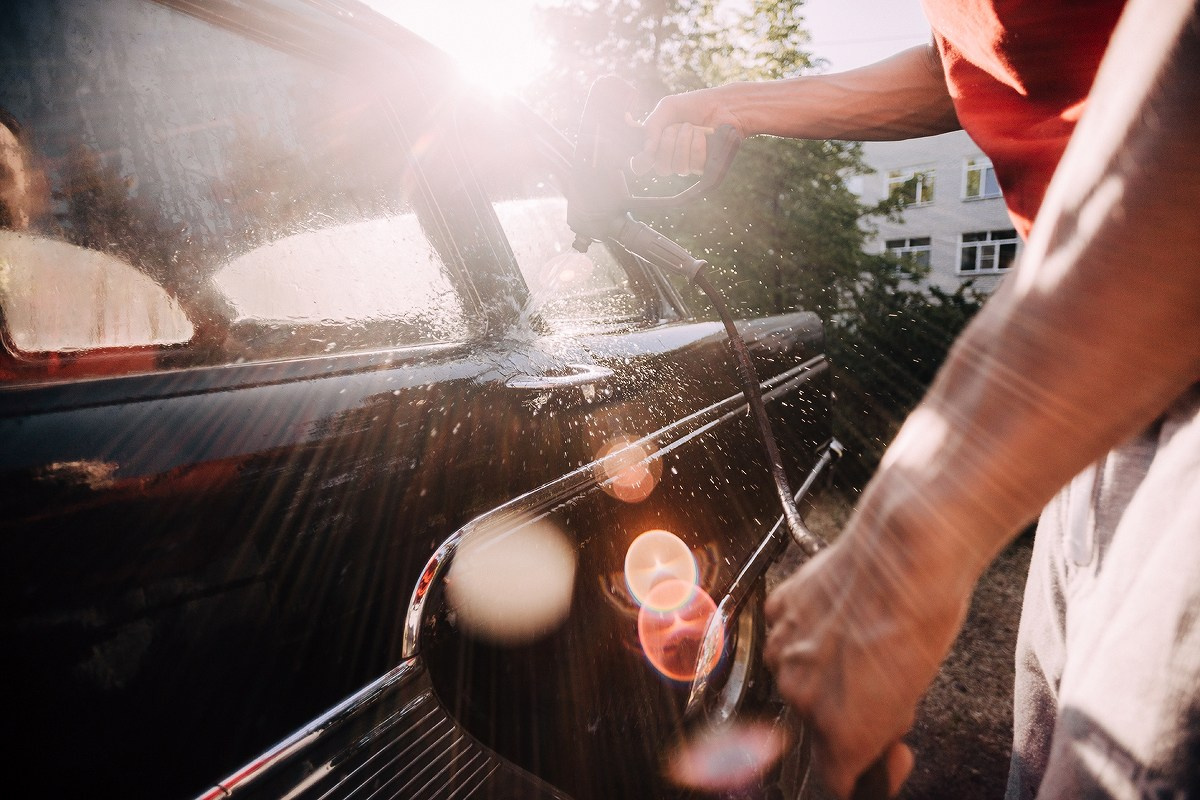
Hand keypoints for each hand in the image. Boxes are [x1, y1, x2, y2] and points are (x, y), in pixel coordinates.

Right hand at [634, 87, 745, 175]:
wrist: (723, 105)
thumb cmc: (696, 105)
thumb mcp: (668, 107)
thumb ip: (652, 125)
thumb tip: (646, 150)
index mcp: (658, 144)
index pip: (641, 165)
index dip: (641, 163)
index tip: (646, 153)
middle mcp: (671, 157)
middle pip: (660, 168)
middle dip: (667, 144)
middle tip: (677, 126)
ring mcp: (688, 164)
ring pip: (678, 168)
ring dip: (684, 142)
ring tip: (692, 127)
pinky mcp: (704, 166)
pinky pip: (694, 164)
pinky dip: (698, 145)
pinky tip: (703, 135)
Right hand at [764, 525, 970, 797]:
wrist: (905, 555)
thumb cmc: (921, 621)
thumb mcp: (914, 695)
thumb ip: (882, 728)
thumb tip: (876, 740)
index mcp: (840, 732)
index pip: (836, 780)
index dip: (863, 771)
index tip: (882, 752)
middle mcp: (800, 698)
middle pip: (814, 722)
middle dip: (841, 710)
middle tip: (878, 682)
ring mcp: (783, 651)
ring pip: (794, 676)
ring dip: (819, 668)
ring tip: (859, 640)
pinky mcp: (777, 610)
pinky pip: (785, 634)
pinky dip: (804, 630)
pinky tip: (836, 614)